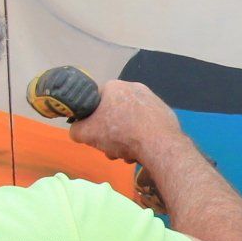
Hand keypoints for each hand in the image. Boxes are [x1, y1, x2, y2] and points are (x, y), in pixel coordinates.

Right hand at [69, 79, 183, 164]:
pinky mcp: (166, 113)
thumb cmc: (119, 133)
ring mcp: (153, 100)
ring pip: (131, 122)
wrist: (159, 144)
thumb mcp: (86, 133)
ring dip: (126, 140)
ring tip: (127, 154)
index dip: (91, 119)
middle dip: (111, 134)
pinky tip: (142, 151)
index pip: (95, 101)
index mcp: (114, 86)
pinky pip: (147, 126)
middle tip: (111, 148)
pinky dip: (142, 138)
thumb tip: (78, 130)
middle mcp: (135, 87)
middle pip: (115, 114)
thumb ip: (76, 130)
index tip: (94, 133)